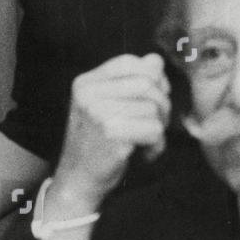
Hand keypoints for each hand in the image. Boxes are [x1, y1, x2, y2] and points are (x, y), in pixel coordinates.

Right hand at [48, 53, 169, 219]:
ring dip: (158, 128)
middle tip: (154, 122)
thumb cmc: (96, 142)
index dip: (152, 75)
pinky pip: (154, 130)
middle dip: (161, 104)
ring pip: (154, 108)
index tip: (156, 94)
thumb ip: (129, 81)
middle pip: (147, 83)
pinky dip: (156, 145)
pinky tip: (143, 153)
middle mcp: (89, 94)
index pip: (129, 62)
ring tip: (143, 140)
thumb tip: (155, 60)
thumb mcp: (105, 105)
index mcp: (85, 83)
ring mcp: (99, 113)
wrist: (78, 179)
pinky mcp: (113, 135)